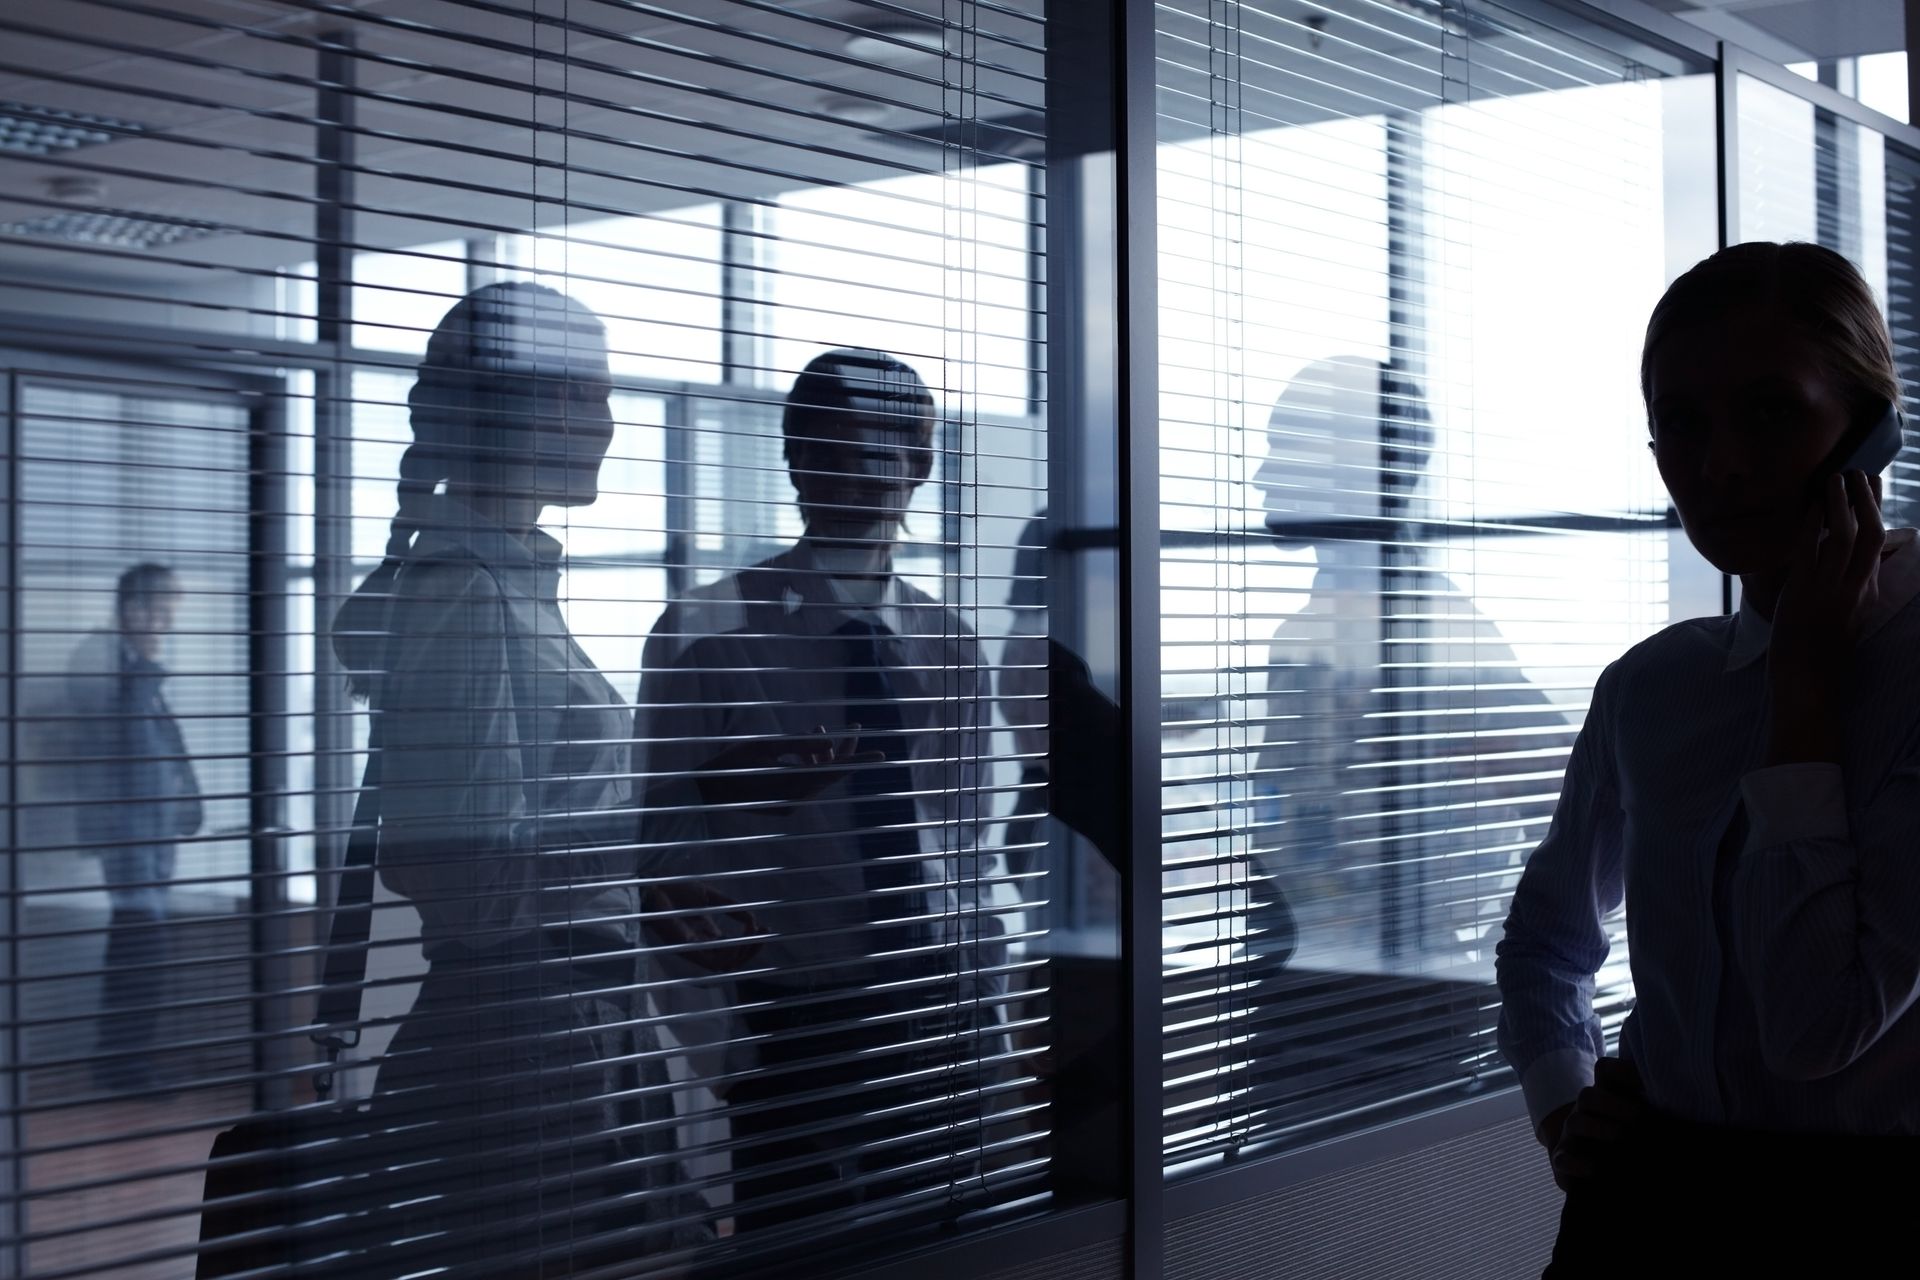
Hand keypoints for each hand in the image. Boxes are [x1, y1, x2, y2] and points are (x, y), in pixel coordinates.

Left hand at [644, 881, 762, 972]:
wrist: (656, 885)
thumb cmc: (677, 890)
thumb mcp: (712, 898)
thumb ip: (732, 908)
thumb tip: (753, 919)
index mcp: (707, 934)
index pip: (733, 947)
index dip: (750, 942)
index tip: (765, 928)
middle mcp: (702, 945)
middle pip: (731, 960)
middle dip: (751, 951)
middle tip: (763, 936)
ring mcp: (693, 949)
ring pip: (724, 964)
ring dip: (742, 954)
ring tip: (753, 939)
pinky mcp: (686, 949)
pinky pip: (711, 961)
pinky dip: (728, 954)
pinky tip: (738, 943)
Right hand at [695, 725, 882, 807]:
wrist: (705, 793)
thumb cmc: (730, 764)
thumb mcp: (765, 747)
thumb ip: (798, 745)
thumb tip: (831, 743)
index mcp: (792, 785)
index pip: (835, 770)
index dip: (859, 760)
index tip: (882, 754)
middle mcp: (796, 799)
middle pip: (830, 773)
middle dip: (842, 750)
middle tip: (855, 728)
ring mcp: (790, 805)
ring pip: (818, 777)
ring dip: (821, 756)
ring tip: (817, 730)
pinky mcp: (784, 805)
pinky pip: (805, 783)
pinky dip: (807, 765)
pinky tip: (802, 749)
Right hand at [1546, 1056, 1646, 1191]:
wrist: (1592, 1165)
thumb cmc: (1627, 1139)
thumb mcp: (1641, 1120)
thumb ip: (1654, 1109)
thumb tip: (1683, 1105)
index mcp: (1604, 1096)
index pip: (1606, 1071)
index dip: (1623, 1070)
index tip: (1647, 1083)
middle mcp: (1584, 1112)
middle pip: (1588, 1095)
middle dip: (1614, 1104)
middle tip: (1639, 1117)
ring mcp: (1571, 1135)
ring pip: (1575, 1122)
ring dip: (1600, 1129)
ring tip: (1622, 1139)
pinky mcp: (1564, 1161)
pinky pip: (1563, 1159)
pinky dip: (1577, 1163)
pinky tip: (1594, 1169)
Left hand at [1768, 471, 1884, 763]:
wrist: (1808, 683)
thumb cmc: (1821, 655)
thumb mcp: (1848, 620)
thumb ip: (1852, 591)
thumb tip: (1853, 568)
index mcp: (1868, 593)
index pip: (1879, 546)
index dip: (1877, 514)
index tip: (1873, 490)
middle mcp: (1856, 587)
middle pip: (1872, 534)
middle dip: (1868, 500)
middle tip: (1861, 473)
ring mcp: (1832, 589)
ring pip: (1846, 536)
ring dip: (1842, 503)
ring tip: (1837, 477)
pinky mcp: (1805, 593)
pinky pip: (1811, 550)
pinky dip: (1813, 524)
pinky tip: (1810, 506)